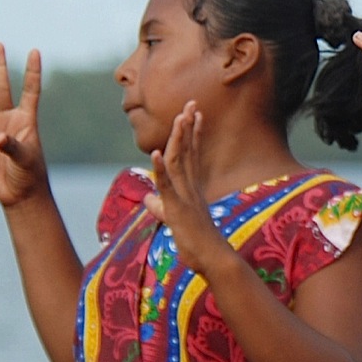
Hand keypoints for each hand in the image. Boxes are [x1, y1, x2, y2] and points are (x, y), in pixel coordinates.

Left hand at [141, 103, 232, 274]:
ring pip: (180, 162)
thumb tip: (147, 199)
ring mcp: (186, 197)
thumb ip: (161, 207)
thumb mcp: (174, 221)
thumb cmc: (197, 244)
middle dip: (188, 126)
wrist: (213, 259)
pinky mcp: (178, 209)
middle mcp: (191, 188)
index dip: (192, 133)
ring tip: (180, 117)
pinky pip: (168, 186)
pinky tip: (155, 153)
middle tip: (191, 103)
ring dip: (179, 138)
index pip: (191, 155)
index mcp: (192, 189)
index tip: (194, 113)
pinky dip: (160, 170)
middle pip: (188, 151)